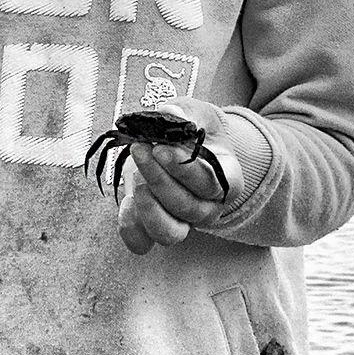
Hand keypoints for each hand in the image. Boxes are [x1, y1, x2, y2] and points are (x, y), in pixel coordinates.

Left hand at [117, 99, 244, 255]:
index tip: (163, 148)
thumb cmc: (192, 130)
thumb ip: (184, 112)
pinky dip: (130, 225)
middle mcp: (208, 206)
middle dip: (159, 178)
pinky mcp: (155, 228)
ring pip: (169, 232)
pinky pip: (141, 242)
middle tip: (141, 149)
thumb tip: (169, 113)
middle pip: (188, 206)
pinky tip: (126, 200)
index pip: (215, 184)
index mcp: (226, 178)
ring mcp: (183, 222)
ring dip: (148, 206)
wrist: (179, 147)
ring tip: (134, 175)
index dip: (187, 170)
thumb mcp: (195, 113)